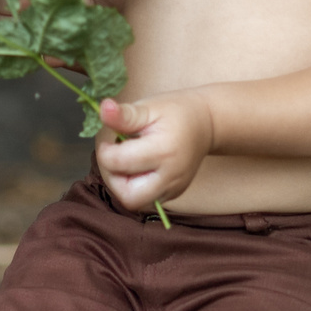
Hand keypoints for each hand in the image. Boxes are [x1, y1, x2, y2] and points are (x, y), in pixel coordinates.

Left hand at [96, 92, 213, 210]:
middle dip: (113, 178)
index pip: (119, 163)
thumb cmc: (176, 112)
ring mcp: (175, 188)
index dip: (105, 152)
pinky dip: (135, 189)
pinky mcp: (175, 194)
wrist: (206, 124)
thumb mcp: (150, 107)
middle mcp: (171, 176)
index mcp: (163, 150)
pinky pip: (147, 201)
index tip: (109, 140)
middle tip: (115, 158)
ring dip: (123, 186)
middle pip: (129, 196)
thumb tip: (104, 109)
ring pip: (137, 203)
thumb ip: (125, 114)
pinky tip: (138, 169)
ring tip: (127, 163)